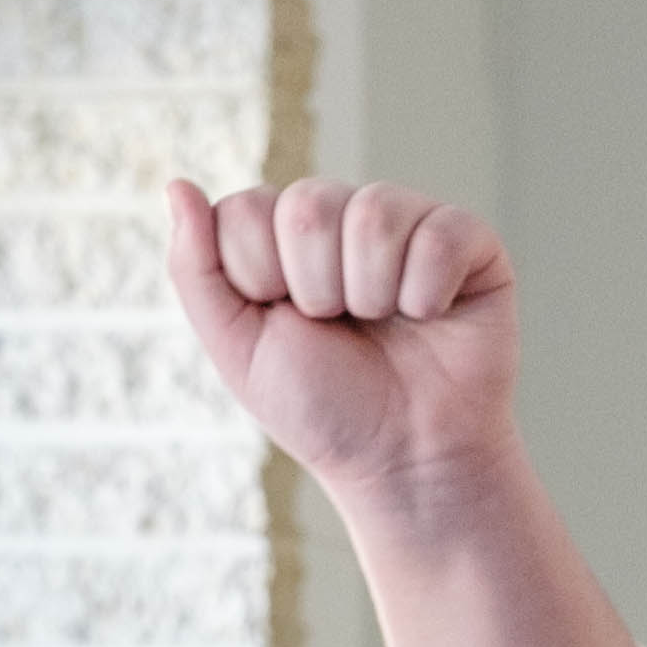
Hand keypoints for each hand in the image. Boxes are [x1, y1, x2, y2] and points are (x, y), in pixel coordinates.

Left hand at [163, 177, 522, 524]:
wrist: (405, 461)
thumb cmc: (325, 409)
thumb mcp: (239, 348)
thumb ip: (197, 269)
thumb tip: (178, 185)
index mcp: (284, 235)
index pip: (247, 210)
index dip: (260, 279)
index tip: (287, 325)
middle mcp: (345, 217)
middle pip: (307, 206)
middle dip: (316, 290)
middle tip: (340, 330)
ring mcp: (409, 224)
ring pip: (373, 215)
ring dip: (371, 295)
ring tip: (386, 327)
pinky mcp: (469, 242)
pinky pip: (439, 235)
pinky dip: (427, 295)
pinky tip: (430, 319)